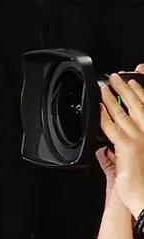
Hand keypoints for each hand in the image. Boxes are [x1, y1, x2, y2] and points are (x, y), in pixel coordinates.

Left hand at [98, 66, 143, 217]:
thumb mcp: (135, 163)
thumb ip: (121, 154)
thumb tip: (108, 149)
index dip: (142, 92)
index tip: (137, 79)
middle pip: (139, 104)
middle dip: (128, 87)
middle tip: (119, 75)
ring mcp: (141, 138)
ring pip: (124, 112)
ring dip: (114, 96)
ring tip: (107, 85)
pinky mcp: (127, 147)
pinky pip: (112, 127)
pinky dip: (105, 115)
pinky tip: (100, 106)